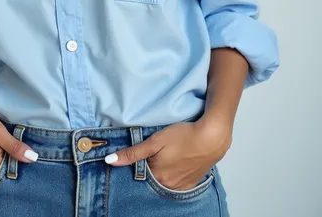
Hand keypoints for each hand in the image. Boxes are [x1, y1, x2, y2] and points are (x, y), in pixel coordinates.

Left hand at [104, 118, 231, 190]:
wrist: (212, 137)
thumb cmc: (183, 135)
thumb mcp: (156, 141)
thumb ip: (133, 153)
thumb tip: (109, 161)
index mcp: (157, 176)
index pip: (139, 173)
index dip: (137, 161)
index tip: (140, 151)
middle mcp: (168, 185)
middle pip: (151, 178)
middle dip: (149, 167)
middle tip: (156, 151)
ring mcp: (181, 186)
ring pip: (164, 180)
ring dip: (161, 170)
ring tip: (167, 155)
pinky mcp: (191, 183)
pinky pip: (176, 182)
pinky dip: (173, 173)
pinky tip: (176, 161)